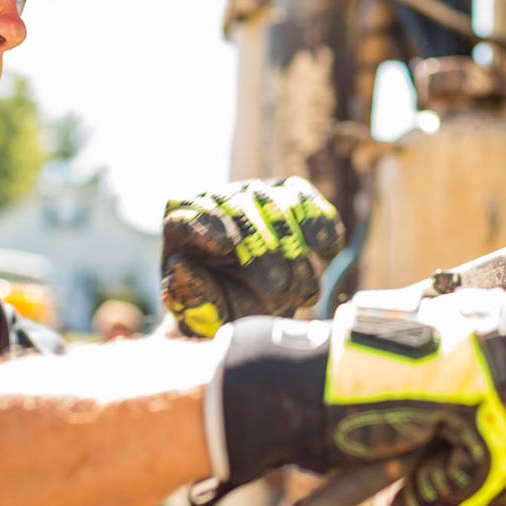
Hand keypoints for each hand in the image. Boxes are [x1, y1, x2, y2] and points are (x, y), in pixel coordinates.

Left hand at [161, 177, 343, 336]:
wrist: (255, 303)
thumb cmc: (220, 305)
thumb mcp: (203, 312)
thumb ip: (190, 294)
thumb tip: (178, 265)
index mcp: (182, 224)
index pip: (188, 214)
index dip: (206, 225)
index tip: (225, 246)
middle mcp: (216, 200)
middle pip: (237, 211)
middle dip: (263, 252)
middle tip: (279, 291)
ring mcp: (253, 193)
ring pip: (273, 204)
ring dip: (293, 250)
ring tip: (303, 294)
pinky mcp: (287, 192)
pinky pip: (304, 198)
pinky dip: (318, 222)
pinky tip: (326, 252)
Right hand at [210, 289, 505, 505]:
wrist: (302, 386)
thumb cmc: (367, 392)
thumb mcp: (452, 379)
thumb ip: (505, 392)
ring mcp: (491, 359)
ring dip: (495, 487)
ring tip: (442, 491)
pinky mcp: (468, 393)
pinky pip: (490, 468)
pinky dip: (449, 494)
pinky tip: (414, 495)